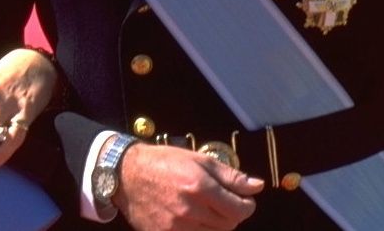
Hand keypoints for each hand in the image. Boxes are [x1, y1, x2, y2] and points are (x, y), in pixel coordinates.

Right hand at [114, 144, 263, 229]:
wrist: (127, 174)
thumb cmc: (163, 163)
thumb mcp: (198, 160)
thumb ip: (230, 175)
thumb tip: (256, 186)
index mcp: (200, 187)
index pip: (240, 209)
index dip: (246, 204)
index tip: (242, 200)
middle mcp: (191, 209)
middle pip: (229, 224)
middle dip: (230, 213)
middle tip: (220, 202)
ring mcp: (178, 226)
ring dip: (215, 224)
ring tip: (204, 209)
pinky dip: (198, 230)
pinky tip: (191, 219)